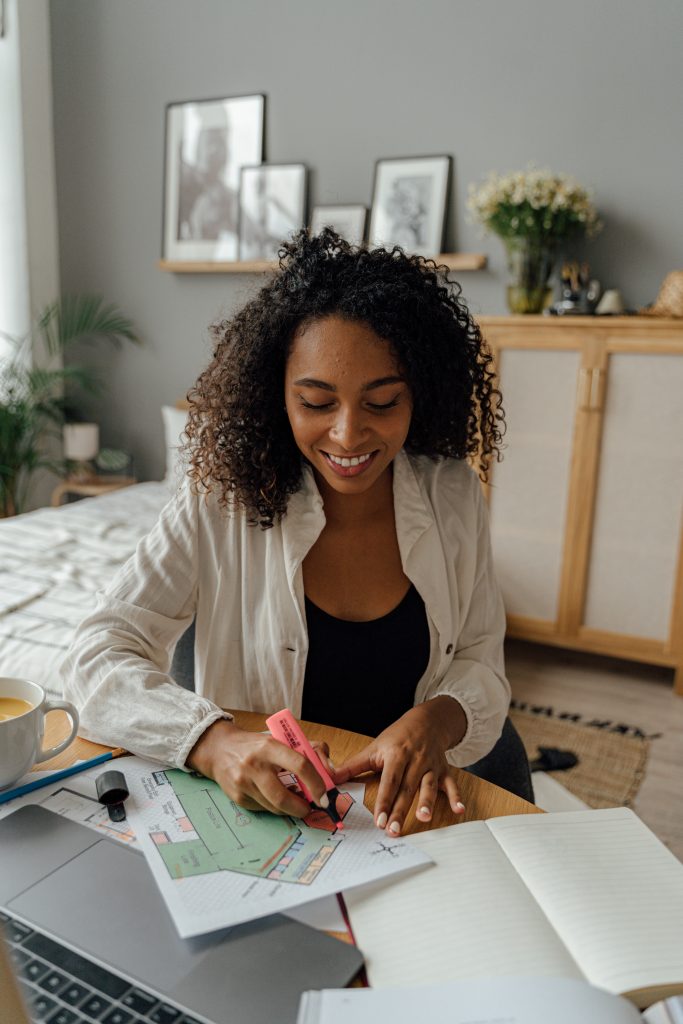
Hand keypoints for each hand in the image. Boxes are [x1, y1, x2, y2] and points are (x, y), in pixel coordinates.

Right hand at [187, 719, 329, 817]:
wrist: (220, 749)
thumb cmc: (257, 745)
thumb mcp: (283, 738)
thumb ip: (312, 750)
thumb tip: (331, 772)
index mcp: (270, 746)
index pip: (300, 765)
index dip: (316, 783)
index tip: (324, 795)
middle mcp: (254, 765)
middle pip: (283, 797)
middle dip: (301, 807)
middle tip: (311, 807)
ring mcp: (243, 783)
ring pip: (274, 807)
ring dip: (290, 808)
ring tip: (295, 800)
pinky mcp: (237, 797)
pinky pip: (263, 809)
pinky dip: (274, 807)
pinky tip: (276, 797)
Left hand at [334, 697, 466, 835]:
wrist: (427, 720)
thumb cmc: (397, 737)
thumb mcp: (374, 747)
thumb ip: (354, 765)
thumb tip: (330, 777)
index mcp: (395, 755)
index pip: (389, 781)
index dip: (383, 801)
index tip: (378, 820)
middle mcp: (414, 760)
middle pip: (407, 789)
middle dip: (401, 810)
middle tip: (394, 830)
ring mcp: (430, 766)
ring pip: (428, 786)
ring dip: (428, 802)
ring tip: (424, 818)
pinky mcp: (443, 770)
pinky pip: (451, 784)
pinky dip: (456, 796)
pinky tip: (459, 810)